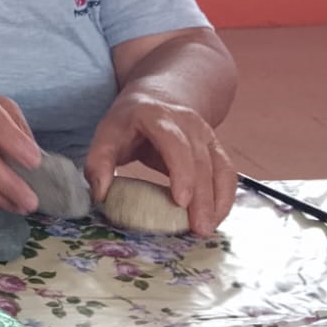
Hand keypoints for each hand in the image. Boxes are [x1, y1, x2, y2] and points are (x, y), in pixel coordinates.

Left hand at [84, 92, 235, 235]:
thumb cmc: (129, 122)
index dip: (181, 172)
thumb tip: (101, 193)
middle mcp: (188, 123)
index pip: (175, 144)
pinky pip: (227, 174)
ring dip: (217, 201)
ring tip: (207, 229)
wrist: (157, 98)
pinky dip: (224, 197)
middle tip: (199, 228)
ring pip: (219, 168)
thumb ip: (99, 162)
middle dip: (202, 197)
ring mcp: (206, 134)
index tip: (180, 202)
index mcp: (157, 116)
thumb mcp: (106, 134)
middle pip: (201, 161)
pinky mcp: (216, 148)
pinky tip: (215, 218)